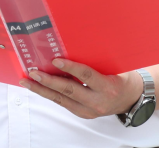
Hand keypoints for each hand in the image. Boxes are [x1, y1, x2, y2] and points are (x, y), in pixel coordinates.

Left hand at [19, 59, 142, 119]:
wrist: (131, 99)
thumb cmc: (122, 77)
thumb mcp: (114, 66)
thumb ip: (96, 60)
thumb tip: (73, 44)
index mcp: (107, 87)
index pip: (86, 76)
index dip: (70, 67)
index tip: (55, 60)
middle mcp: (97, 102)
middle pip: (68, 91)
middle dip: (48, 81)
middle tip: (33, 73)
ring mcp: (89, 111)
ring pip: (61, 100)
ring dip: (42, 90)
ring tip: (27, 82)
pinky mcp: (82, 113)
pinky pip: (63, 103)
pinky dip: (49, 94)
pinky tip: (38, 87)